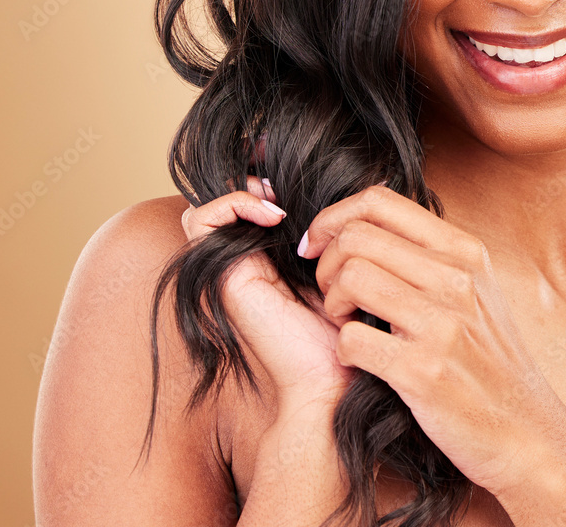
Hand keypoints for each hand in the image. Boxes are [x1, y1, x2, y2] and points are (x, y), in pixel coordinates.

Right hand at [180, 177, 355, 415]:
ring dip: (241, 193)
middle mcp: (239, 267)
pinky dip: (234, 204)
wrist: (329, 379)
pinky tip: (274, 216)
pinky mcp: (220, 276)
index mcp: (264, 264)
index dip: (262, 187)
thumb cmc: (345, 331)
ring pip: (205, 210)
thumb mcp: (342, 271)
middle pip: (221, 206)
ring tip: (278, 203)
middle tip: (284, 190)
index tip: (294, 186)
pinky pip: (202, 222)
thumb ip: (334, 238)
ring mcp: (225, 272)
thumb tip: (364, 185)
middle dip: (251, 186)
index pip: (243, 209)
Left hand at [298, 183, 559, 497]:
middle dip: (326, 263)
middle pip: (356, 236)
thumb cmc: (491, 358)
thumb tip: (368, 220)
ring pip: (350, 277)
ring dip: (331, 302)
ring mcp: (442, 324)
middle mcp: (456, 278)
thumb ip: (431, 252)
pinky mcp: (423, 372)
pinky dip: (342, 347)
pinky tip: (359, 357)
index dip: (333, 216)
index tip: (318, 243)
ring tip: (344, 321)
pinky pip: (351, 339)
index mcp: (464, 249)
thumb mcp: (476, 288)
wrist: (528, 431)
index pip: (378, 200)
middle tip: (329, 291)